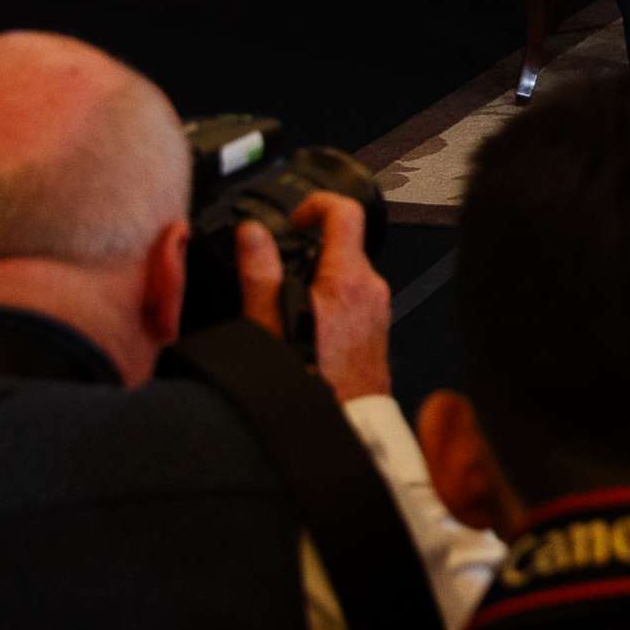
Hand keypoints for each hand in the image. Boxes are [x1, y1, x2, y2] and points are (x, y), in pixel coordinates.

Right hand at [235, 193, 392, 400]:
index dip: (316, 205)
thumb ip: (259, 271)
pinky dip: (330, 305)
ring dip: (319, 281)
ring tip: (289, 307)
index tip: (295, 218)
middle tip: (281, 270)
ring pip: (348, 278)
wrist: (344, 425)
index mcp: (349, 278)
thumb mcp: (268, 321)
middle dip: (310, 252)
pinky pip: (354, 304)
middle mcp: (372, 291)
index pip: (345, 212)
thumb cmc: (311, 381)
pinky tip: (308, 331)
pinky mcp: (376, 334)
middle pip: (344, 247)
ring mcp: (378, 313)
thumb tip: (251, 233)